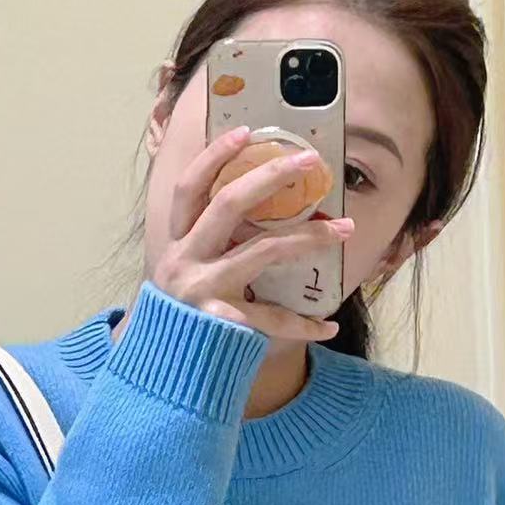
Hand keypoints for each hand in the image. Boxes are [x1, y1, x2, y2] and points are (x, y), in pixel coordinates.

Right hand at [154, 124, 352, 343]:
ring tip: (345, 230)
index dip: (215, 157)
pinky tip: (327, 326)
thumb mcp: (185, 272)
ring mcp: (201, 291)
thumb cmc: (181, 317)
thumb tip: (253, 209)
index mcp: (177, 243)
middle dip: (272, 177)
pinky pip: (271, 318)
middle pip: (228, 204)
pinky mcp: (219, 324)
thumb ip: (208, 244)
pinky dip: (303, 325)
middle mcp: (185, 260)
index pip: (190, 188)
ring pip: (263, 250)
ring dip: (310, 237)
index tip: (247, 131)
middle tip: (310, 161)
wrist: (159, 372)